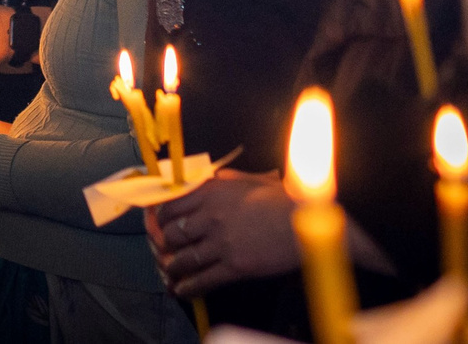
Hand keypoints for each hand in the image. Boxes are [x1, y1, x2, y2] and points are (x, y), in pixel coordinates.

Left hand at [146, 170, 301, 293]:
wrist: (307, 223)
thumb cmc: (283, 199)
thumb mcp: (252, 179)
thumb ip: (228, 178)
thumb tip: (212, 176)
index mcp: (213, 191)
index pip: (171, 204)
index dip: (162, 216)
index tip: (160, 223)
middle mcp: (211, 216)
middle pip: (173, 232)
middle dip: (165, 243)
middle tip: (164, 249)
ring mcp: (221, 242)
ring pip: (183, 258)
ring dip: (173, 267)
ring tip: (171, 271)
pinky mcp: (234, 266)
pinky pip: (203, 279)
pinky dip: (188, 287)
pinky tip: (181, 290)